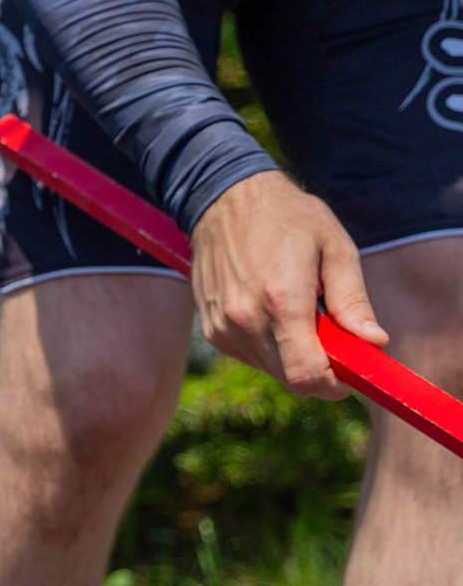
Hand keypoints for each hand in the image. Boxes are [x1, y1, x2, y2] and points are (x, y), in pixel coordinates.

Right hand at [190, 170, 387, 396]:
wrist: (223, 201)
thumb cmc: (287, 218)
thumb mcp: (335, 248)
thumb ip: (353, 300)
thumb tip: (373, 342)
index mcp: (281, 299)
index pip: (308, 375)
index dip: (336, 384)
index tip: (352, 369)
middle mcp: (246, 320)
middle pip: (293, 378)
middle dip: (322, 367)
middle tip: (333, 333)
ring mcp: (224, 328)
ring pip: (273, 370)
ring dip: (295, 354)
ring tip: (299, 312)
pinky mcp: (212, 331)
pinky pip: (253, 357)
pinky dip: (272, 346)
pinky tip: (273, 310)